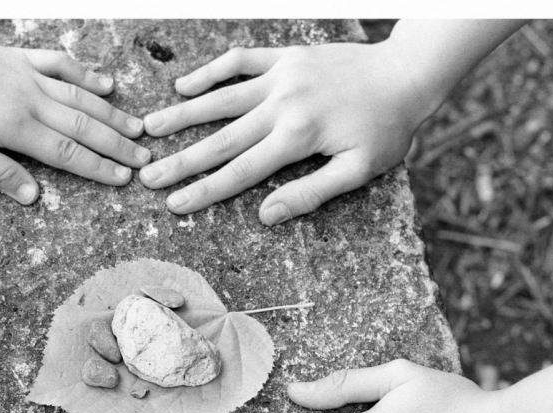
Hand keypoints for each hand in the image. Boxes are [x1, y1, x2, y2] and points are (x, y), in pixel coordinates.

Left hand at [0, 40, 150, 202]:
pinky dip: (85, 73)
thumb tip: (33, 198)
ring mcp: (29, 76)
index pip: (68, 152)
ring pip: (80, 96)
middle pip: (84, 126)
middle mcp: (31, 100)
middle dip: (116, 145)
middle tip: (144, 158)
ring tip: (137, 128)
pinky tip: (106, 84)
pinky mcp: (21, 59)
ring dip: (111, 114)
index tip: (124, 179)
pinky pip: (60, 63)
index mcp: (17, 128)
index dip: (98, 167)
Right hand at [139, 42, 427, 224]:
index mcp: (298, 137)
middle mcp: (281, 105)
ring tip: (149, 128)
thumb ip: (311, 192)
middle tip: (146, 176)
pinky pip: (239, 60)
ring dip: (182, 114)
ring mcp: (280, 76)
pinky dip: (210, 71)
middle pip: (221, 138)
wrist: (405, 73)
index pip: (240, 171)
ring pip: (220, 98)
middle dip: (180, 160)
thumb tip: (266, 215)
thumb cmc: (386, 129)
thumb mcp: (360, 170)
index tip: (173, 205)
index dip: (203, 190)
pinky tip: (184, 84)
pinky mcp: (284, 56)